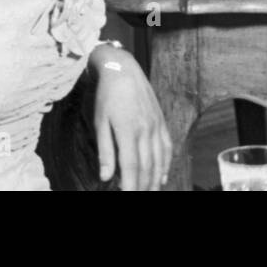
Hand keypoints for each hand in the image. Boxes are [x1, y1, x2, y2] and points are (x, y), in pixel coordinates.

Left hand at [91, 46, 172, 189]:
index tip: (127, 196)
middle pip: (147, 166)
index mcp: (128, 130)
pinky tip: (163, 176)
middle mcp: (146, 129)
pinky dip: (166, 163)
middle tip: (138, 196)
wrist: (124, 70)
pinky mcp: (161, 121)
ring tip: (151, 192)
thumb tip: (105, 177)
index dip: (130, 185)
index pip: (131, 166)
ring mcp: (156, 125)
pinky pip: (167, 146)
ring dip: (156, 179)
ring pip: (159, 159)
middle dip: (143, 186)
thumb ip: (105, 151)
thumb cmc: (107, 97)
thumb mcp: (100, 123)